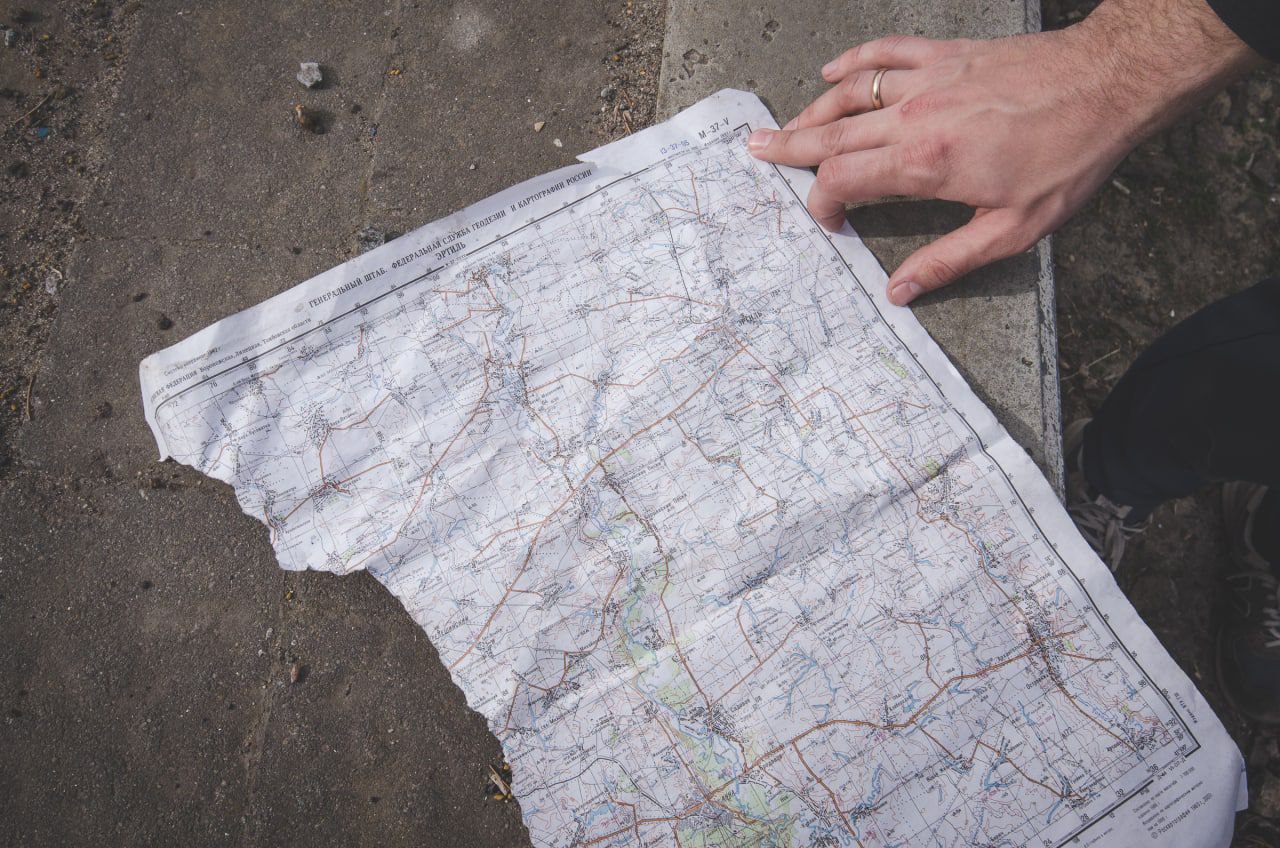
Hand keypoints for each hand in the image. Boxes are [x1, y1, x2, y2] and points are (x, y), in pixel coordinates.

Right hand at [747, 2, 1257, 305]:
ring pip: (850, 93)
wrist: (1108, 84)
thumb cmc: (1067, 158)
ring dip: (811, 111)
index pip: (844, 180)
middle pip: (831, 133)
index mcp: (926, 164)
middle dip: (788, 147)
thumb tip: (898, 291)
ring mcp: (928, 80)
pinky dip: (854, 62)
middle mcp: (915, 117)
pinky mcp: (947, 55)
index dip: (823, 203)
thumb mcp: (1014, 229)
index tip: (830, 221)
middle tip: (755, 152)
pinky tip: (833, 73)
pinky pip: (886, 53)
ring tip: (784, 127)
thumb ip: (948, 261)